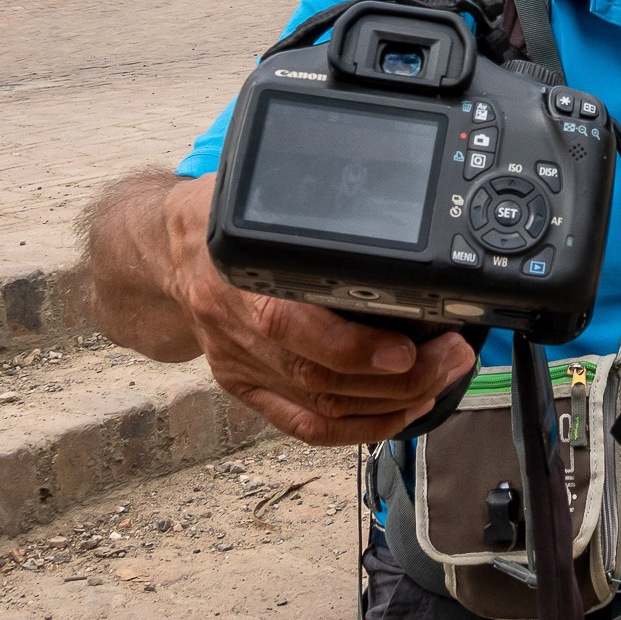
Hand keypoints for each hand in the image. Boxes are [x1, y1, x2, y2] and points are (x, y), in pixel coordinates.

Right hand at [162, 178, 477, 445]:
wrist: (167, 251)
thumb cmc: (221, 215)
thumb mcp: (257, 193)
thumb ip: (312, 207)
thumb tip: (389, 206)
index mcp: (234, 270)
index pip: (290, 325)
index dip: (353, 346)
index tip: (410, 345)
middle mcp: (233, 325)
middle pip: (320, 376)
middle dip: (401, 377)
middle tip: (454, 356)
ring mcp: (238, 364)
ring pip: (320, 407)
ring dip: (392, 403)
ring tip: (442, 378)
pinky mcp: (245, 387)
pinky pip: (304, 426)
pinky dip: (360, 426)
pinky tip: (400, 412)